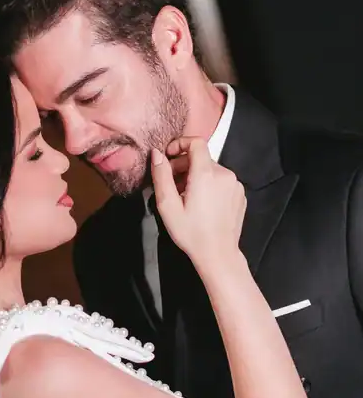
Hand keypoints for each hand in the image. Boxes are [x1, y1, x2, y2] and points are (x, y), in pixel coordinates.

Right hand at [151, 137, 245, 266]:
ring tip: (185, 197)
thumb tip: (157, 153)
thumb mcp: (167, 205)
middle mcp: (224, 174)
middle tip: (171, 185)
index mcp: (206, 174)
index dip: (180, 144)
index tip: (168, 156)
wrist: (218, 254)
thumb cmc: (191, 232)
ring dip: (196, 176)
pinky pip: (221, 181)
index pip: (196, 142)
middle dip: (184, 165)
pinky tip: (202, 204)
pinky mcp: (240, 194)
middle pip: (201, 158)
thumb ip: (161, 175)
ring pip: (211, 170)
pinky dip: (209, 185)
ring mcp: (235, 184)